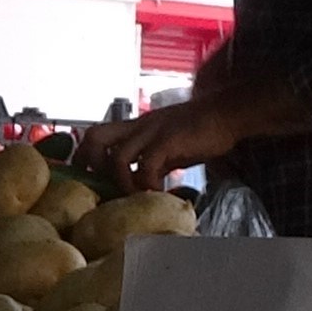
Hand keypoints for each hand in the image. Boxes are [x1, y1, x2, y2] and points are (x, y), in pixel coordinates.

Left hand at [77, 94, 263, 193]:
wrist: (227, 114)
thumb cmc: (200, 131)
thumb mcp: (168, 148)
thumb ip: (152, 163)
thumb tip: (141, 186)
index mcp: (135, 127)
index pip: (95, 135)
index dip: (85, 157)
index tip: (88, 179)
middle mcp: (137, 127)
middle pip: (95, 137)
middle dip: (91, 165)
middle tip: (102, 188)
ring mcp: (152, 132)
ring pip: (117, 155)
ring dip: (121, 181)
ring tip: (134, 195)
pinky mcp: (169, 140)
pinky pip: (147, 165)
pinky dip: (147, 183)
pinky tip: (156, 193)